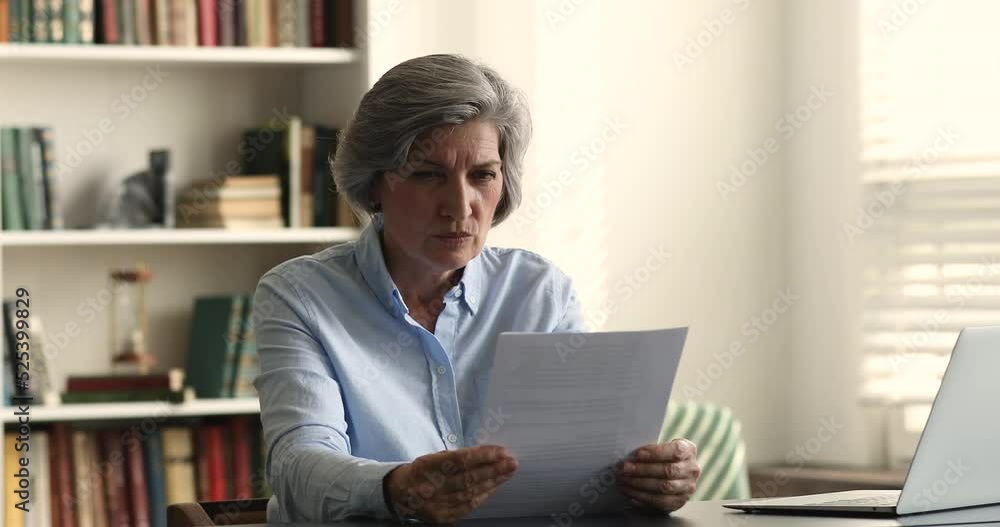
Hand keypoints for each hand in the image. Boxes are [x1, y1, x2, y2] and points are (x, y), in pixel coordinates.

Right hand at [385, 445, 517, 522]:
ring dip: (492, 482)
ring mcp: (437, 504)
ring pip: (470, 492)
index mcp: (427, 466)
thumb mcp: (432, 457)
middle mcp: (432, 486)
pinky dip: (483, 496)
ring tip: (508, 472)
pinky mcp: (442, 516)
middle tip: (511, 462)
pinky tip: (495, 487)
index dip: (482, 456)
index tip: (500, 451)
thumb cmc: (421, 471)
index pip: (459, 460)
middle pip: (468, 478)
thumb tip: (488, 453)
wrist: (399, 494)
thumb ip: (456, 457)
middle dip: (493, 469)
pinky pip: (467, 506)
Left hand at [616, 439, 700, 512]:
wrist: (675, 471)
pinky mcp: (680, 501)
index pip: (675, 452)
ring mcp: (688, 487)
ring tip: (624, 481)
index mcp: (688, 450)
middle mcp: (691, 469)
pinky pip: (662, 503)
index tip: (638, 454)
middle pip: (668, 471)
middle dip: (643, 470)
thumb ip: (650, 449)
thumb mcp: (662, 446)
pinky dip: (644, 498)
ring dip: (640, 485)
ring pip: (664, 488)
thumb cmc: (663, 456)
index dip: (656, 453)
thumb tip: (630, 457)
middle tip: (624, 469)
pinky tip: (630, 494)